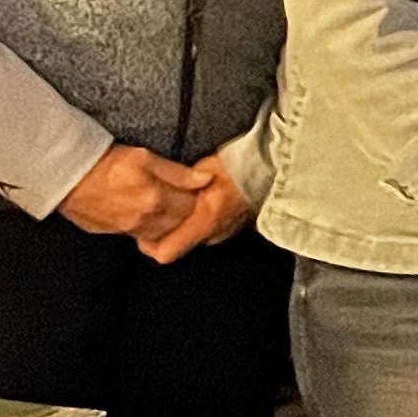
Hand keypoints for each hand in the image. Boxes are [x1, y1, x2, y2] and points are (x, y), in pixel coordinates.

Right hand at [57, 142, 206, 241]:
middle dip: (188, 214)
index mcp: (156, 199)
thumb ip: (177, 173)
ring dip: (170, 224)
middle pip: (179, 225)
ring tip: (170, 208)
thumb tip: (206, 180)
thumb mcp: (145, 157)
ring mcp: (128, 230)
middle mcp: (144, 220)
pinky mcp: (113, 234)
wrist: (67, 176)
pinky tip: (149, 215)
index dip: (198, 198)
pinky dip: (150, 230)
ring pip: (161, 234)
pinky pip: (141, 237)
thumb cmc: (107, 162)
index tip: (200, 190)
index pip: (192, 207)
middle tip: (188, 199)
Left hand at [134, 156, 256, 264]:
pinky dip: (195, 222)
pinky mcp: (231, 228)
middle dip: (163, 232)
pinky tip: (197, 203)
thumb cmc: (239, 164)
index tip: (142, 227)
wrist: (275, 167)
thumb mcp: (206, 169)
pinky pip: (204, 232)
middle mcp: (212, 235)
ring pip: (190, 238)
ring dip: (180, 226)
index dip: (148, 244)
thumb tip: (157, 193)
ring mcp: (224, 233)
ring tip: (175, 205)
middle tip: (155, 211)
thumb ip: (182, 184)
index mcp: (204, 221)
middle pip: (176, 246)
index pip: (165, 252)